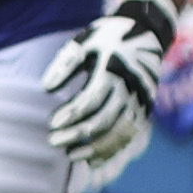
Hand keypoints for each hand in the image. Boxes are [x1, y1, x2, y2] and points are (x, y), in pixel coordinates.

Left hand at [41, 0, 177, 182]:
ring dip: (95, 147)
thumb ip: (65, 65)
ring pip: (119, 132)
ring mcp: (141, 100)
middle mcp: (130, 89)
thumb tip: (46, 89)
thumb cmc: (106, 37)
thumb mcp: (83, 43)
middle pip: (104, 120)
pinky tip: (93, 160)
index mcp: (113, 71)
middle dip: (77, 134)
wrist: (146, 32)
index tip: (52, 123)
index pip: (90, 101)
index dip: (70, 115)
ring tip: (71, 155)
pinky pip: (130, 134)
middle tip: (53, 142)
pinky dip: (113, 149)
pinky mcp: (146, 108)